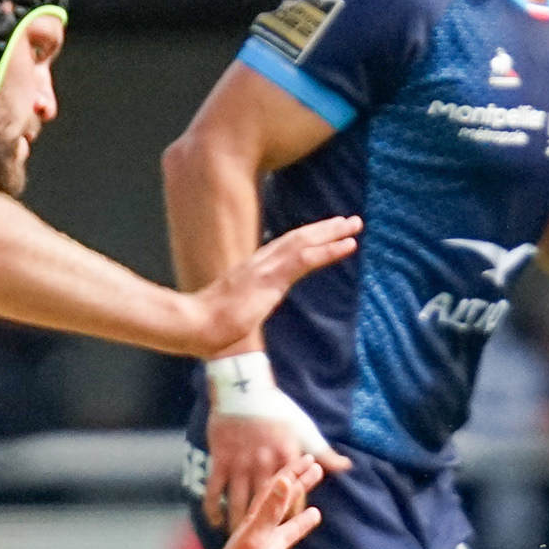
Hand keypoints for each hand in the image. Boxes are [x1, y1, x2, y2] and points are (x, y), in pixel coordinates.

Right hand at [191, 213, 361, 360]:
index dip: (306, 239)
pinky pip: (305, 259)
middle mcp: (260, 263)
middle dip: (324, 229)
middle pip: (297, 238)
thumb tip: (238, 327)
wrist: (194, 326)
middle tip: (350, 220)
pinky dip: (328, 250)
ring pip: (305, 242)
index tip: (325, 232)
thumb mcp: (229, 317)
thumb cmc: (206, 328)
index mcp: (251, 271)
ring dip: (332, 233)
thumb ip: (238, 315)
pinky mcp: (272, 279)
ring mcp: (266, 269)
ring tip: (354, 224)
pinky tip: (347, 244)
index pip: (283, 248)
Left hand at [194, 457, 323, 548]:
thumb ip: (269, 511)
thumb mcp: (254, 541)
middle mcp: (261, 542)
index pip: (277, 492)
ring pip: (286, 538)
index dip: (294, 473)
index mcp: (256, 527)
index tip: (312, 457)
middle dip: (299, 490)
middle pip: (283, 509)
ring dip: (299, 525)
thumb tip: (284, 479)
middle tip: (318, 473)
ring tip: (315, 513)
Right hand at [197, 404, 340, 530]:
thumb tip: (346, 467)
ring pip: (239, 502)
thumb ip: (323, 453)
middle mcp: (265, 464)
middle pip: (267, 505)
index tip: (294, 534)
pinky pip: (214, 489)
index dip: (295, 516)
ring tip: (239, 544)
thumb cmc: (277, 409)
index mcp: (287, 459)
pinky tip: (216, 522)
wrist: (243, 387)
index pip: (295, 495)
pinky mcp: (220, 459)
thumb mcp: (304, 429)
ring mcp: (241, 463)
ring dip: (238, 524)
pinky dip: (214, 507)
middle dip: (266, 531)